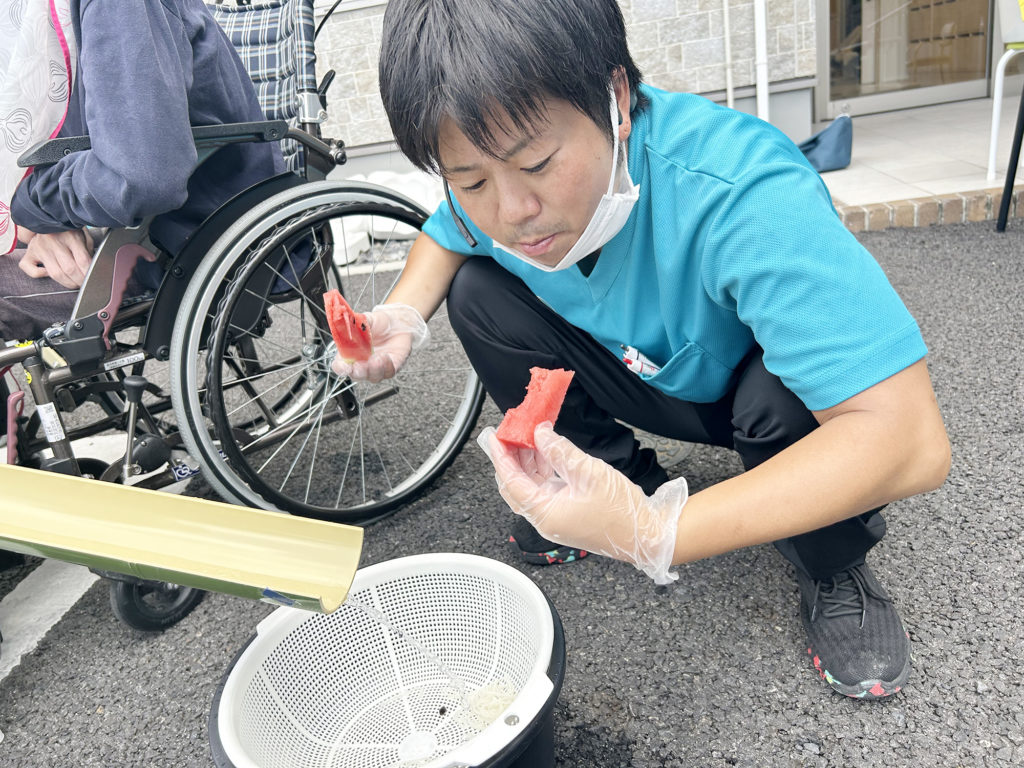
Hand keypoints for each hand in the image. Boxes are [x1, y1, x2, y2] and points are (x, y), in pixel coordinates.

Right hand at [18, 229, 94, 288]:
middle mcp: (53, 240)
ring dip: (67, 283)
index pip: (82, 260)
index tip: (93, 278)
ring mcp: (39, 247)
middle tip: (85, 283)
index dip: (89, 273)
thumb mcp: (84, 236)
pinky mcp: (29, 252)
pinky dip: (40, 275)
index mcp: (70, 235)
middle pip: (69, 269)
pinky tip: (49, 273)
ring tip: (75, 283)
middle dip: (80, 281)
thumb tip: (95, 269)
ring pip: (55, 273)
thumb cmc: (69, 231)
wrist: (47, 219)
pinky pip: (32, 270)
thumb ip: (89, 251)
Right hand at [330, 303, 429, 382]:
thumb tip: (346, 322)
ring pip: (373, 377)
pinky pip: (388, 372)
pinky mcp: (390, 368)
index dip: (340, 368)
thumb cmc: (379, 323)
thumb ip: (355, 323)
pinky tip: (386, 355)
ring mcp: (376, 368)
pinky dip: (386, 365)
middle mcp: (362, 363)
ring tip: (376, 356)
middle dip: (358, 372)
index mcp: (350, 352)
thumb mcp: (365, 319)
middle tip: (360, 365)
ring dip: (373, 369)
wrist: (398, 322)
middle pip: (356, 375)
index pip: (340, 365)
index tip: (344, 366)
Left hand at [478, 423, 687, 583]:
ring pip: (530, 486)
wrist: (647, 536)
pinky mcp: (567, 513)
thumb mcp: (589, 472)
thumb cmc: (622, 512)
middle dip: (510, 458)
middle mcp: (546, 518)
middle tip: (508, 433)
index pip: (511, 482)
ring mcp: (556, 517)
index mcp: (545, 514)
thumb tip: (540, 434)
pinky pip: (546, 489)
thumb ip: (560, 451)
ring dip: (527, 461)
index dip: (501, 457)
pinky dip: (543, 469)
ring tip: (527, 436)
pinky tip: (546, 450)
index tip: (494, 437)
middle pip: (516, 486)